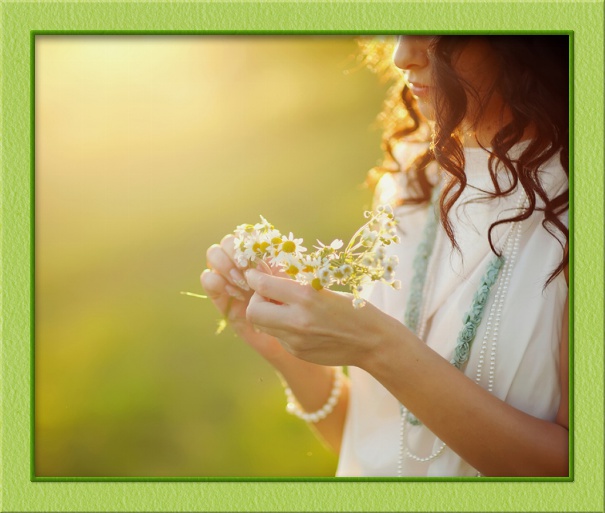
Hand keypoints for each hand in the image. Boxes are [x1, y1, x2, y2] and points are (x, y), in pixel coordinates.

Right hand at [200, 235, 287, 362]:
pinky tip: (237, 294)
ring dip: (226, 266)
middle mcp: (243, 262)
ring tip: (242, 284)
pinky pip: (208, 278)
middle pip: (228, 241)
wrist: (290, 335)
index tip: (262, 264)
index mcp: (262, 253)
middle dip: (235, 253)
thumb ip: (279, 269)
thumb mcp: (293, 285)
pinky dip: (218, 282)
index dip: (251, 245)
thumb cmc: (298, 307)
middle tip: (247, 272)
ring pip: (213, 254)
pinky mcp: (220, 294)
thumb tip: (263, 261)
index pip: (247, 234)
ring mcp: (230, 276)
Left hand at [245, 268, 400, 367]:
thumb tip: (267, 275)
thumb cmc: (352, 309)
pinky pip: (278, 336)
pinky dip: (281, 327)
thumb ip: (294, 285)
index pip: (263, 286)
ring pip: (262, 325)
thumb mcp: (324, 289)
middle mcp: (297, 320)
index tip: (254, 274)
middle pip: (253, 310)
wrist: (371, 342)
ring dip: (266, 314)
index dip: (254, 278)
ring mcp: (295, 340)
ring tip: (283, 308)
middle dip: (256, 300)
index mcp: (306, 296)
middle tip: (267, 295)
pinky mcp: (297, 352)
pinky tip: (299, 324)